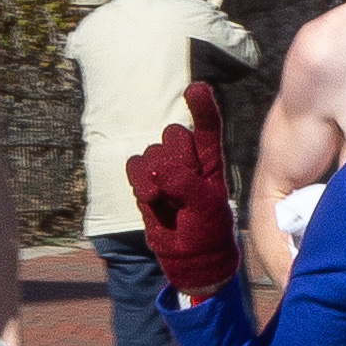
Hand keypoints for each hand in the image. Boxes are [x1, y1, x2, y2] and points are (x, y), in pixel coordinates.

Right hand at [126, 83, 238, 298]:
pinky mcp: (145, 180)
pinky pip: (134, 165)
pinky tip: (150, 197)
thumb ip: (186, 184)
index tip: (194, 89)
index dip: (202, 107)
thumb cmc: (207, 230)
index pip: (207, 127)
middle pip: (174, 135)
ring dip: (155, 175)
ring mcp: (164, 168)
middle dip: (175, 158)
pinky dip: (139, 180)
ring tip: (167, 200)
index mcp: (210, 159)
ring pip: (152, 152)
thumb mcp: (206, 207)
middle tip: (183, 189)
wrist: (188, 256)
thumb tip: (157, 171)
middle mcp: (188, 158)